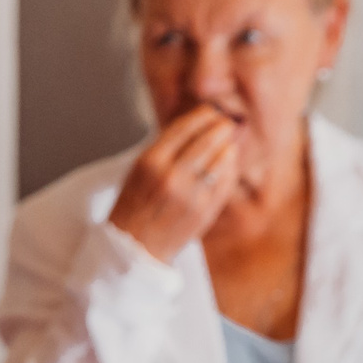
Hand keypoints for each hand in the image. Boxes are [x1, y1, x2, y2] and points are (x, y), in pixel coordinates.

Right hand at [108, 105, 241, 260]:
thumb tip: (194, 125)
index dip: (202, 116)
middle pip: (208, 140)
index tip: (210, 112)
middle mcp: (171, 176)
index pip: (184, 128)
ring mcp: (191, 196)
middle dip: (221, 127)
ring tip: (228, 143)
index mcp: (149, 163)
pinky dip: (229, 169)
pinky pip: (225, 181)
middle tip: (226, 123)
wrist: (132, 250)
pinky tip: (227, 164)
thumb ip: (164, 149)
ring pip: (221, 159)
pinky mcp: (205, 212)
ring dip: (228, 147)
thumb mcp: (137, 172)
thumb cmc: (132, 208)